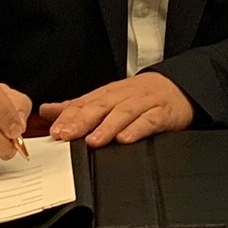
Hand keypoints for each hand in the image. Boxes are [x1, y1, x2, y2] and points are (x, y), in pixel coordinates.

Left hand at [40, 72, 194, 145]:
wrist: (179, 87)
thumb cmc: (140, 95)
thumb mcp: (107, 97)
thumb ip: (77, 106)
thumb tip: (48, 111)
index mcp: (108, 94)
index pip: (84, 103)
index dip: (68, 116)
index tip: (54, 131)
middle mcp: (123, 96)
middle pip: (101, 107)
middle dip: (82, 121)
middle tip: (66, 135)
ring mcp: (143, 104)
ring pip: (123, 113)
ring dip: (106, 127)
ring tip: (93, 140)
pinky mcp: (162, 113)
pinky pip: (149, 121)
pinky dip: (137, 129)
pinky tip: (126, 139)